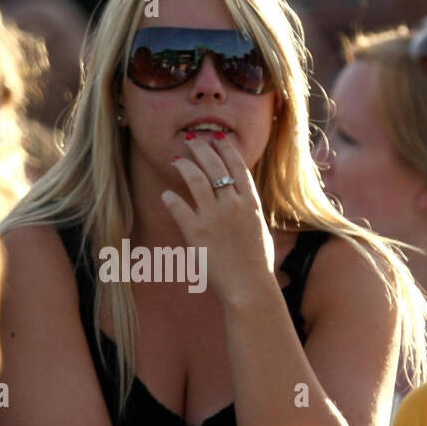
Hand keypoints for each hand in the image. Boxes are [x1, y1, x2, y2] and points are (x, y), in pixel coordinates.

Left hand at [162, 134, 274, 307]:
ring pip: (196, 179)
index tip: (217, 138)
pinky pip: (179, 208)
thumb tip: (244, 203)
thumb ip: (249, 213)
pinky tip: (166, 195)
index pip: (237, 166)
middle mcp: (233, 205)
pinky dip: (171, 199)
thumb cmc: (257, 265)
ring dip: (185, 165)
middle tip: (191, 140)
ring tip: (176, 159)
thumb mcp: (260, 231)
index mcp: (251, 203)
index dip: (226, 149)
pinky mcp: (197, 232)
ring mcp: (214, 217)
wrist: (250, 287)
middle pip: (215, 166)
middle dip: (201, 148)